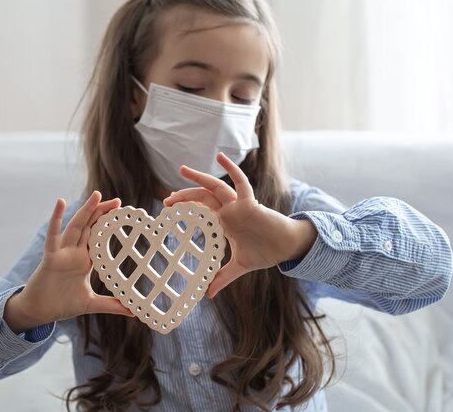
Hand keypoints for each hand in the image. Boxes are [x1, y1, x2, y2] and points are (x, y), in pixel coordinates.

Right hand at [4, 191, 133, 333]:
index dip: (109, 225)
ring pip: (76, 227)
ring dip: (86, 211)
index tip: (123, 213)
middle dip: (102, 213)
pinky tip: (60, 202)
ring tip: (97, 196)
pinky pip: (53, 236)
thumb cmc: (62, 305)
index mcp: (85, 260)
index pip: (99, 237)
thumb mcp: (91, 303)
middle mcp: (75, 253)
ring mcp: (62, 253)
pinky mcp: (50, 257)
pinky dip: (55, 218)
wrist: (39, 313)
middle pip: (90, 227)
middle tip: (118, 201)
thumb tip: (133, 312)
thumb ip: (111, 305)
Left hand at [163, 152, 316, 298]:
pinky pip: (240, 183)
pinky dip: (232, 169)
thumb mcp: (239, 266)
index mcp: (224, 222)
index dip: (185, 209)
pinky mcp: (250, 204)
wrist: (286, 248)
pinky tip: (221, 157)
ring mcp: (238, 205)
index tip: (168, 210)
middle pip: (202, 198)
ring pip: (215, 187)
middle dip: (184, 196)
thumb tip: (208, 294)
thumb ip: (223, 276)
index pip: (200, 211)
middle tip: (167, 200)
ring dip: (199, 178)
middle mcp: (229, 210)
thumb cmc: (265, 252)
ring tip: (182, 170)